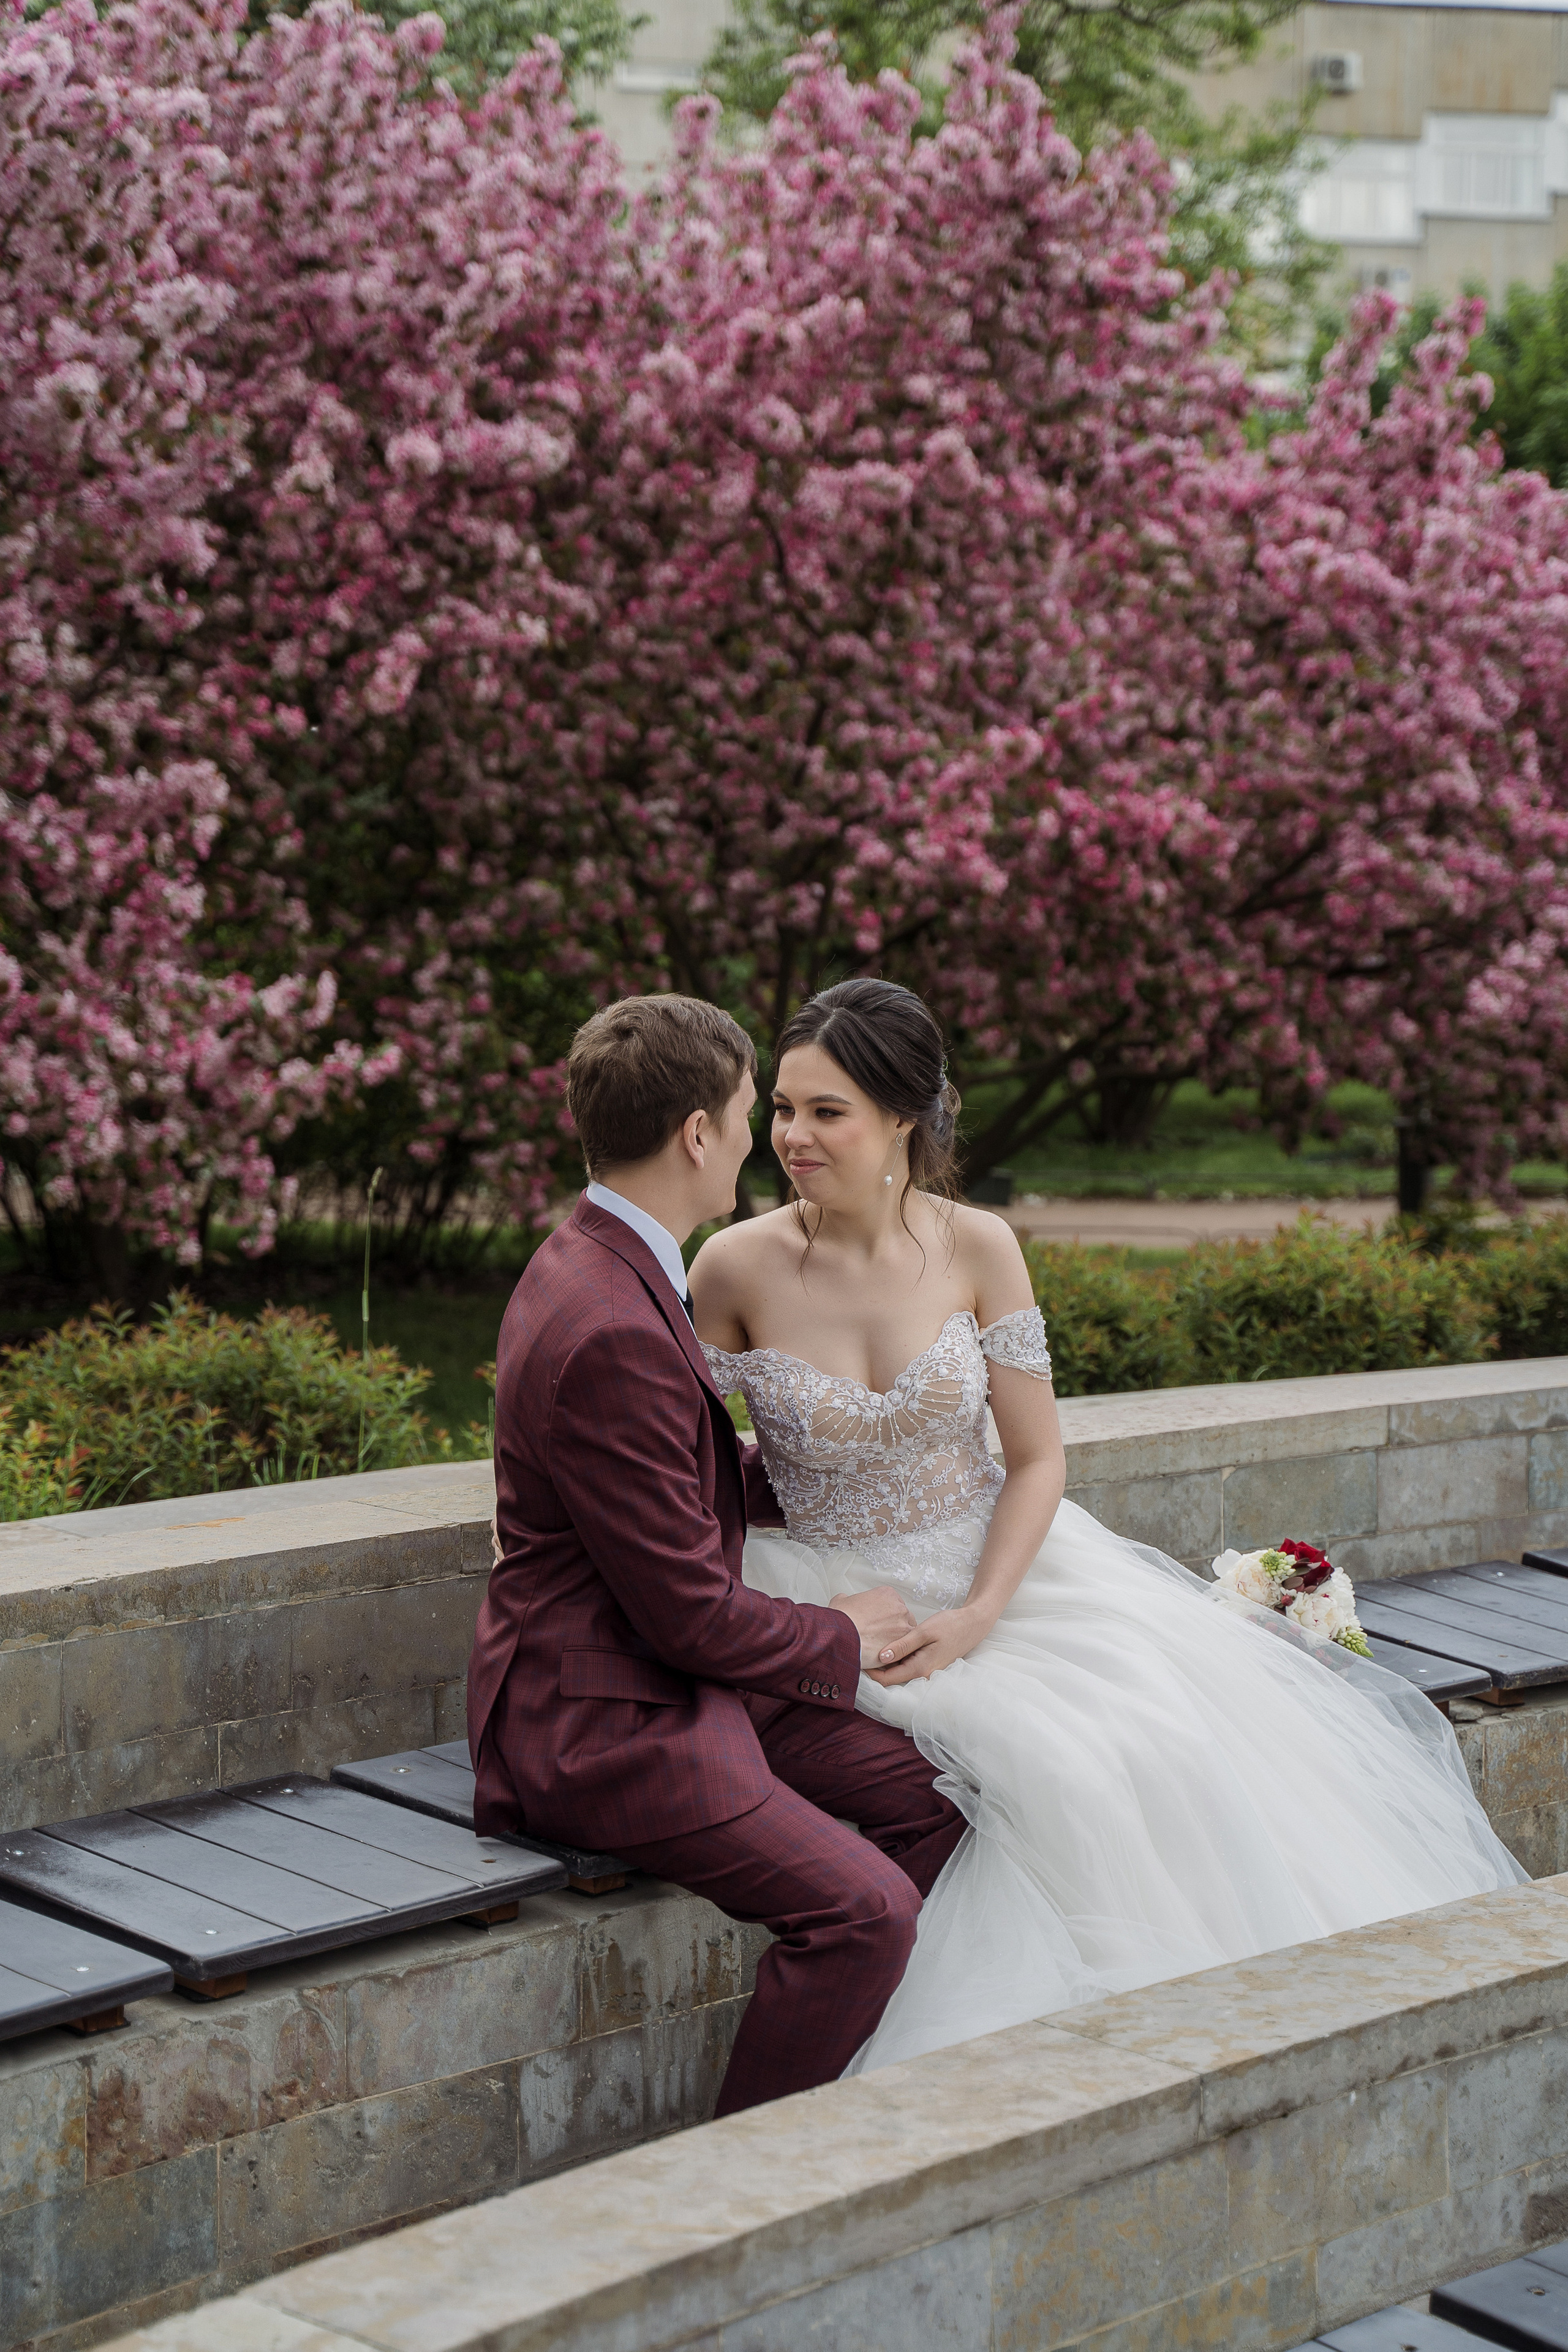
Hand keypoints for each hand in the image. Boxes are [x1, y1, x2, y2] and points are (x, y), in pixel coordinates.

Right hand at [829, 1584, 916, 1667]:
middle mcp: (899, 1607)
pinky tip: (886, 1656)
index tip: (877, 1623)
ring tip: (881, 1648)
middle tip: (879, 1636)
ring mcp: (904, 1625)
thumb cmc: (842, 1620)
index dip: (885, 1616)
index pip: (893, 1604)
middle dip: (893, 1627)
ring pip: (906, 1633)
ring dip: (897, 1640)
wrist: (843, 1636)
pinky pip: (905, 1648)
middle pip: (902, 1617)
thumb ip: (849, 1599)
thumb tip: (845, 1601)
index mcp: (886, 1594)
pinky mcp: (905, 1642)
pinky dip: (898, 1653)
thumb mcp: (841, 1601)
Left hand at [866, 1603, 996, 1686]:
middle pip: (891, 1678)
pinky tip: (889, 1645)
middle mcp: (922, 1675)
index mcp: (920, 1669)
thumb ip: (902, 1645)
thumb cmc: (950, 1625)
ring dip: (884, 1662)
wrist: (973, 1625)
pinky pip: (906, 1665)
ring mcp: (926, 1671)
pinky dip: (895, 1658)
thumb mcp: (924, 1632)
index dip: (869, 1671)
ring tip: (869, 1645)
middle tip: (858, 1649)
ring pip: (898, 1671)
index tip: (855, 1657)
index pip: (887, 1680)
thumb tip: (881, 1657)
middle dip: (874, 1667)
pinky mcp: (927, 1665)